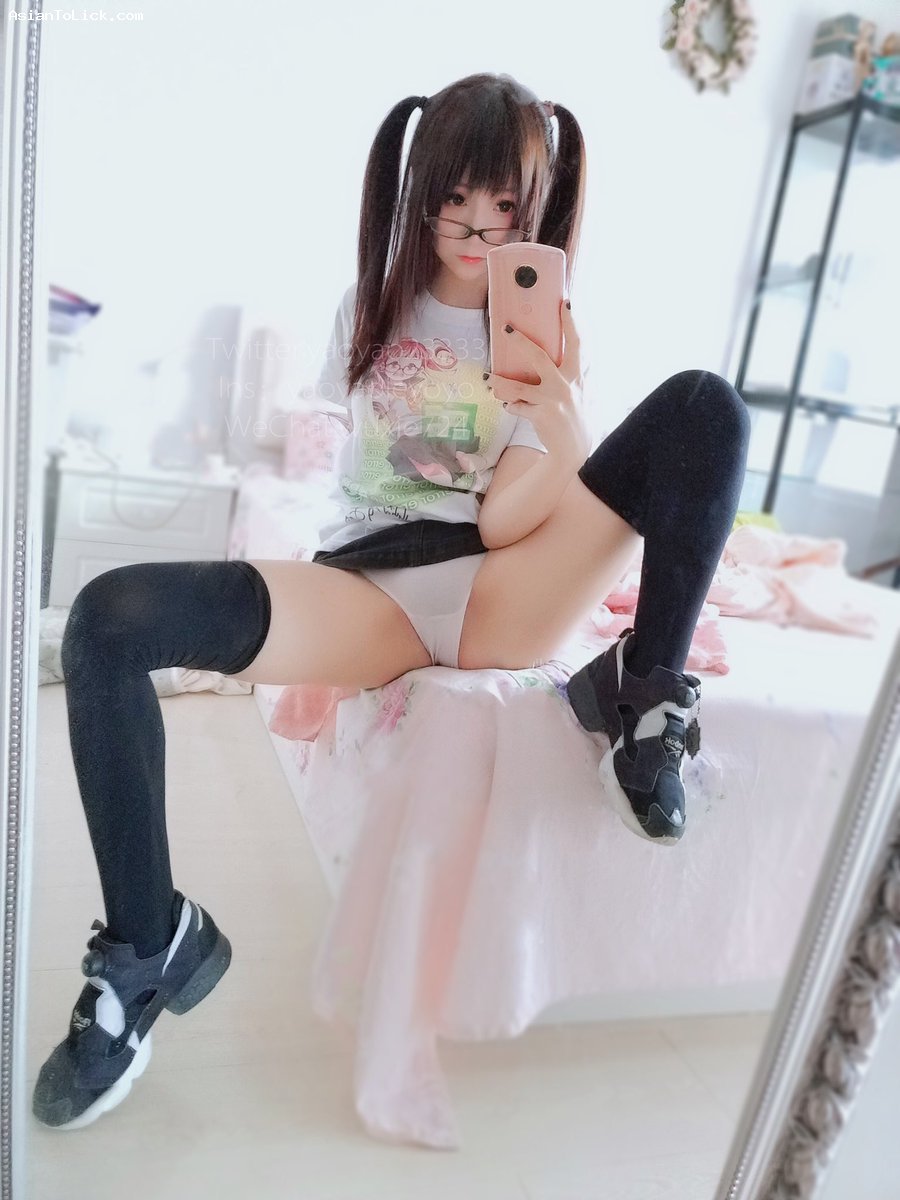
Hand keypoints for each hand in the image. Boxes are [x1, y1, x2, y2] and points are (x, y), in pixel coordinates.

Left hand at [485, 302, 590, 463]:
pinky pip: (517, 407)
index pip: (576, 344)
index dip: (571, 323)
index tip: (564, 303)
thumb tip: (551, 358)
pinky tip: (507, 405)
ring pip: (519, 387)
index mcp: (577, 376)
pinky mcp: (541, 416)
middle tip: (506, 328)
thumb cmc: (574, 417)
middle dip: (520, 342)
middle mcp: (565, 386)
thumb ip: (569, 375)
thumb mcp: (579, 393)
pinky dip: (510, 405)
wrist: (575, 450)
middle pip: (539, 358)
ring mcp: (552, 401)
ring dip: (500, 382)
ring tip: (488, 377)